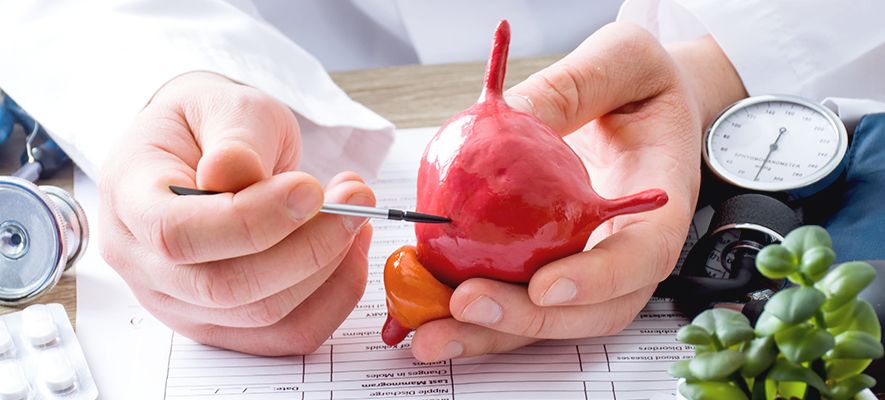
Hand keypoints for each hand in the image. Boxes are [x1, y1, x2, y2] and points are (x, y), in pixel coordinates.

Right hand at [99, 72, 374, 355]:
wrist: (207, 146)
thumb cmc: (212, 124)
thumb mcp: (224, 105)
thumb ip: (235, 138)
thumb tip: (233, 171)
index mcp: (129, 199)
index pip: (177, 234)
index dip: (252, 220)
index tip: (311, 189)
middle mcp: (143, 264)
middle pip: (225, 287)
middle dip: (308, 247)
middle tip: (356, 200)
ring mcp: (181, 302)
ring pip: (264, 315)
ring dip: (329, 268)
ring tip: (356, 212)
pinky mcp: (224, 323)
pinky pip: (287, 334)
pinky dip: (333, 296)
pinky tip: (350, 250)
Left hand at [409, 22, 746, 360]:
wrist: (645, 106)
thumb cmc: (646, 83)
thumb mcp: (622, 62)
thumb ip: (571, 88)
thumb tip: (508, 112)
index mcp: (662, 207)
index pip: (641, 259)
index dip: (597, 281)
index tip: (545, 285)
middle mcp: (627, 250)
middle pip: (589, 311)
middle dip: (526, 319)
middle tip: (464, 305)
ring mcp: (590, 266)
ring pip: (547, 318)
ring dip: (489, 332)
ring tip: (430, 334)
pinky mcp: (552, 265)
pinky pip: (517, 294)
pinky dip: (472, 311)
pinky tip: (425, 306)